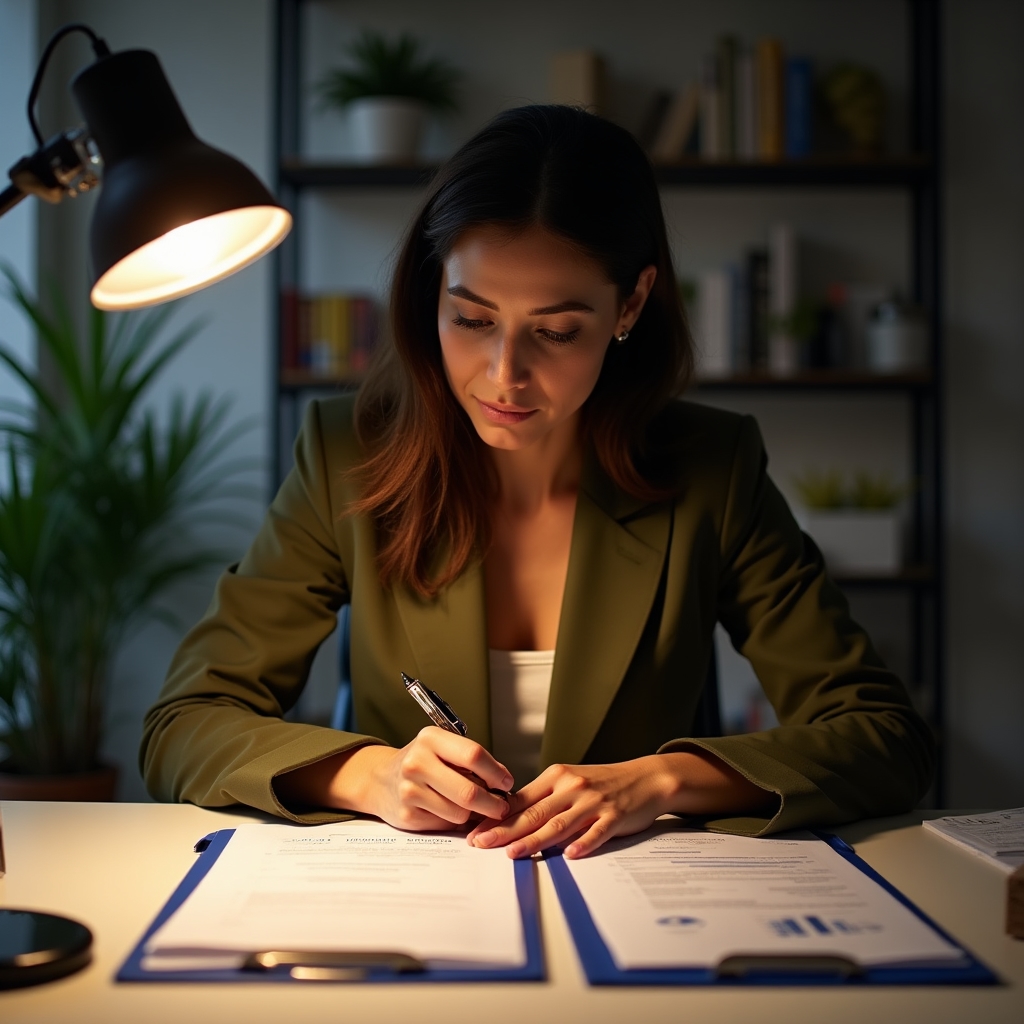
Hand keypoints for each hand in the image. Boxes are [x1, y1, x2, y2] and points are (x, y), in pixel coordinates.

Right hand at [318, 728, 513, 830]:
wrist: (381, 780)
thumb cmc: (422, 763)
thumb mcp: (442, 749)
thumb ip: (470, 761)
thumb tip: (503, 784)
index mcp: (431, 738)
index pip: (473, 755)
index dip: (496, 772)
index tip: (507, 782)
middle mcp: (417, 762)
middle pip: (469, 791)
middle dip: (493, 803)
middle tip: (502, 806)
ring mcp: (410, 790)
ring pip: (460, 812)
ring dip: (471, 813)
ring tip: (465, 803)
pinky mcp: (407, 814)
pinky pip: (446, 823)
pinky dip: (454, 820)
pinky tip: (446, 809)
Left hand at [466, 750, 776, 858]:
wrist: (646, 777)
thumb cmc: (604, 783)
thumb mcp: (571, 782)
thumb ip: (544, 798)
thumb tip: (510, 817)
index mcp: (557, 776)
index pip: (521, 800)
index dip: (497, 817)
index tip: (475, 830)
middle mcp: (572, 786)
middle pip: (534, 812)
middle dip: (505, 830)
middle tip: (482, 844)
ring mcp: (594, 801)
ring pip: (560, 823)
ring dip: (535, 839)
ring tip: (513, 853)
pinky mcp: (615, 815)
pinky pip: (597, 831)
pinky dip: (584, 842)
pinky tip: (570, 854)